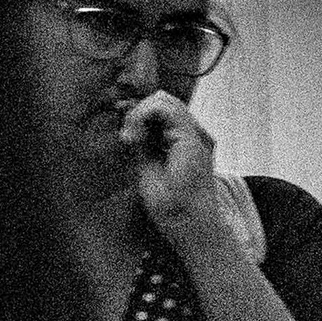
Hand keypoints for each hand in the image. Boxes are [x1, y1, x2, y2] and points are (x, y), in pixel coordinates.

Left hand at [118, 91, 230, 250]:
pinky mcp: (190, 136)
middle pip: (163, 100)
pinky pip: (163, 107)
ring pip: (163, 99)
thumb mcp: (149, 163)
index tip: (126, 136)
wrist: (185, 222)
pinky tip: (135, 138)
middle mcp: (194, 133)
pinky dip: (142, 116)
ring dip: (138, 114)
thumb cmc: (171, 204)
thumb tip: (131, 121)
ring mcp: (195, 133)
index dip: (141, 114)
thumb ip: (144, 141)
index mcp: (187, 141)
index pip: (164, 110)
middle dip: (138, 113)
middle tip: (127, 139)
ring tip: (130, 139)